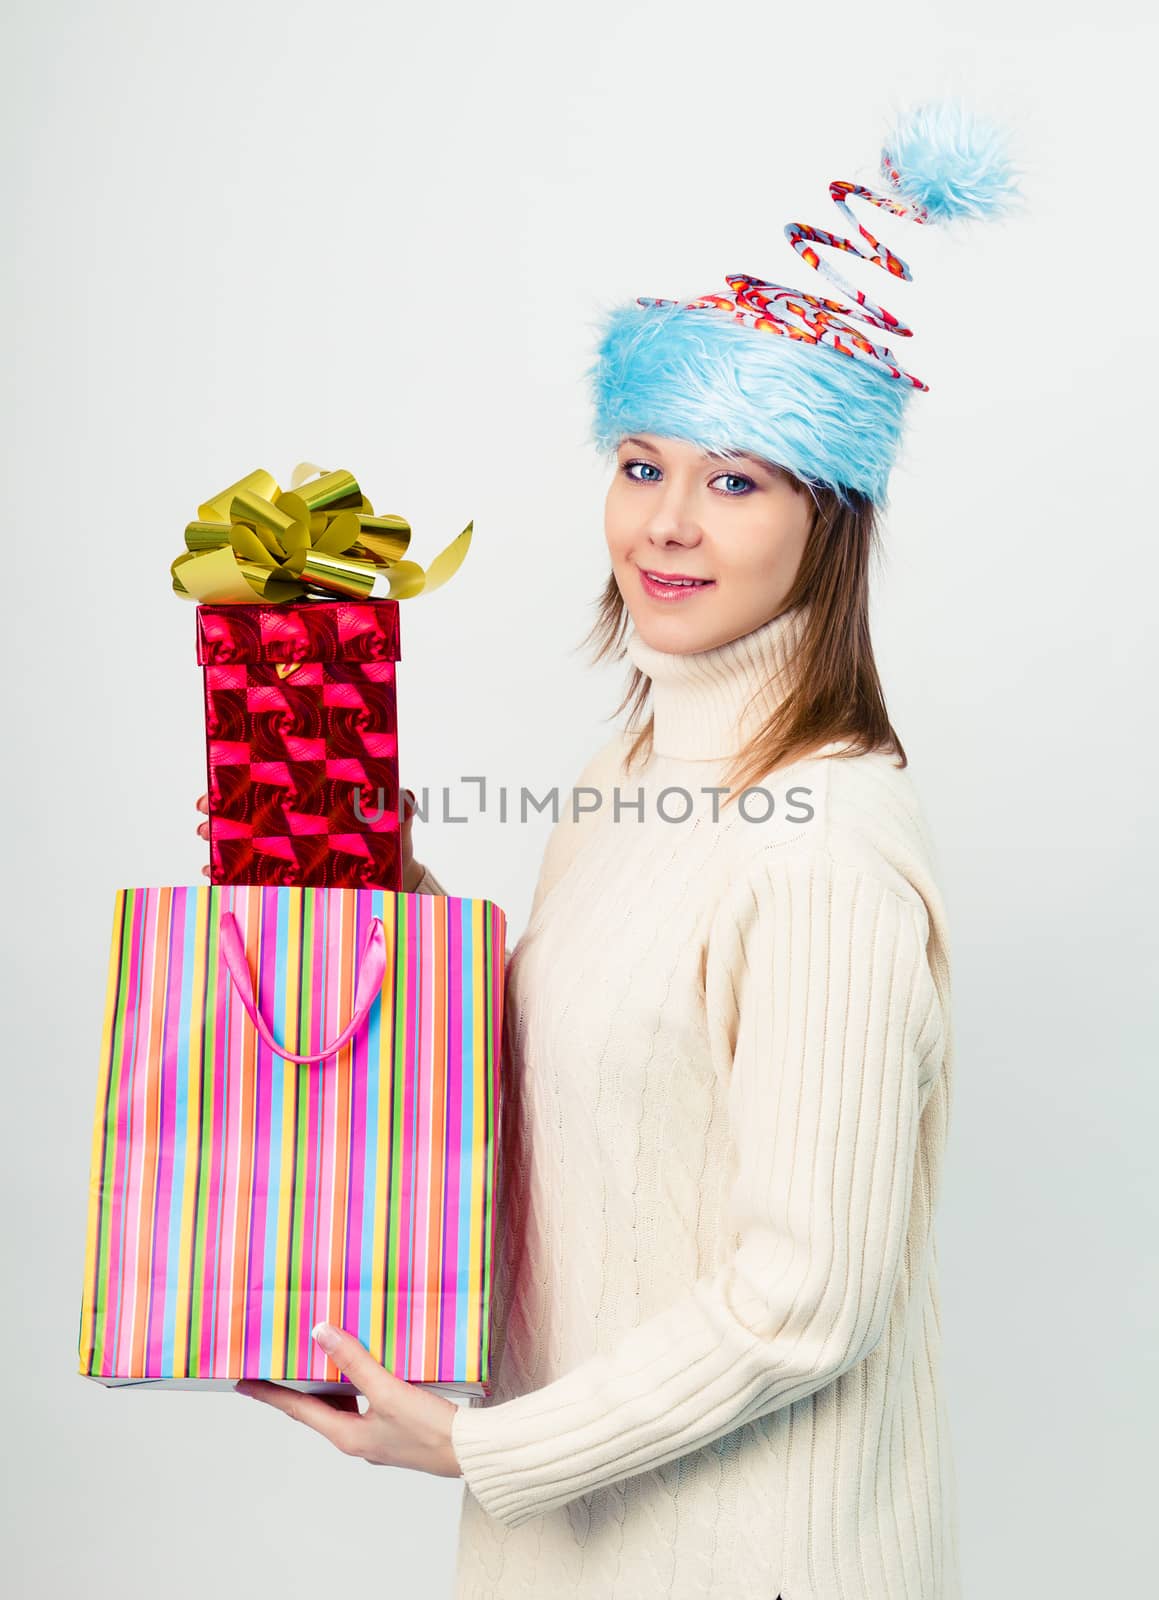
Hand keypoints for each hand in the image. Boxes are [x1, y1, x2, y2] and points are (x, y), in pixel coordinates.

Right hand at [196, 788, 426, 889]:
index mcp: (315, 793)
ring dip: (218, 837)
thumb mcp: (397, 814)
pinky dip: (228, 871)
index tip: (222, 775)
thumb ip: (402, 803)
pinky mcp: (288, 872)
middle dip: (220, 806)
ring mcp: (288, 844)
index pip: (274, 777)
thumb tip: (405, 797)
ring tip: (206, 840)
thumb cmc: (390, 834)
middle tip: (205, 810)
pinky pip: (251, 871)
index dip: (245, 774)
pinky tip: (212, 872)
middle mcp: (295, 817)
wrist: (393, 873)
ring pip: (245, 837)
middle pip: (250, 806)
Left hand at [234, 1322, 461, 1479]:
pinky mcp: (396, 1432)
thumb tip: (320, 1333)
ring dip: (329, 1386)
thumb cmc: (430, 1430)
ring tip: (319, 1360)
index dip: (269, 1394)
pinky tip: (368, 1372)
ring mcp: (377, 1438)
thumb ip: (354, 1361)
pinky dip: (356, 1388)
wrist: (469, 1454)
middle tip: (278, 1366)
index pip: (298, 1409)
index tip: (243, 1383)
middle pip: (317, 1410)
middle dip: (297, 1387)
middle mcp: (357, 1440)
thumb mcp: (387, 1391)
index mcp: (347, 1436)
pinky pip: (365, 1406)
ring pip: (342, 1407)